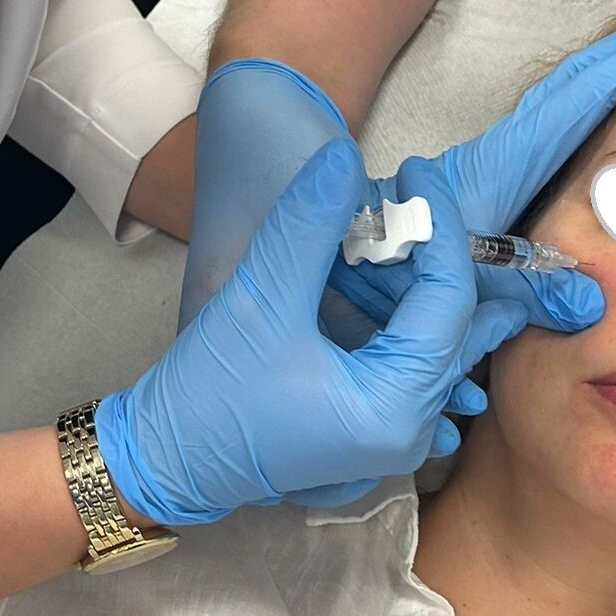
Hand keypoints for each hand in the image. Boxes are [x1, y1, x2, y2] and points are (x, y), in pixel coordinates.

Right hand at [178, 54, 468, 439]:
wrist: (165, 456)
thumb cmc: (211, 392)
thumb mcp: (261, 297)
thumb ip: (308, 225)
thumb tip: (342, 159)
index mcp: (396, 408)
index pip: (448, 299)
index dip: (437, 224)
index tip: (415, 172)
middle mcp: (409, 431)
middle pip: (451, 323)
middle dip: (437, 254)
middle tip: (418, 198)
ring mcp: (390, 435)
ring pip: (432, 342)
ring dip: (419, 283)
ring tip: (409, 227)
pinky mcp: (367, 427)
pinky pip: (407, 361)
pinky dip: (400, 314)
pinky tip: (389, 277)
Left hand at [329, 2, 615, 334]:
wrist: (295, 245)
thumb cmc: (359, 255)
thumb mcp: (437, 274)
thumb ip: (512, 287)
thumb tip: (590, 302)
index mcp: (497, 168)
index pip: (577, 98)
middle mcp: (496, 163)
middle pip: (578, 93)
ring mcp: (486, 178)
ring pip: (559, 116)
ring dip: (609, 83)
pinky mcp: (472, 204)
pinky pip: (539, 159)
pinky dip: (577, 124)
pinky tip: (605, 113)